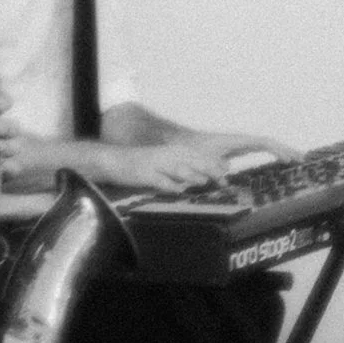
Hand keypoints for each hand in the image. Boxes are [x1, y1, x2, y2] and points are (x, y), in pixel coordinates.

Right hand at [101, 136, 256, 195]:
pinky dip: (169, 185)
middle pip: (193, 161)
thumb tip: (204, 177)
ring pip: (177, 168)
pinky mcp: (145, 174)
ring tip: (204, 181)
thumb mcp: (166, 163)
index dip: (214, 163)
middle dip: (209, 170)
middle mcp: (168, 155)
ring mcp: (156, 164)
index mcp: (175, 151)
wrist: (115, 160)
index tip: (228, 173)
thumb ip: (184, 169)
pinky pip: (159, 180)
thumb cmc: (144, 164)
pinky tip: (178, 191)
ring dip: (192, 175)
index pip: (199, 156)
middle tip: (223, 180)